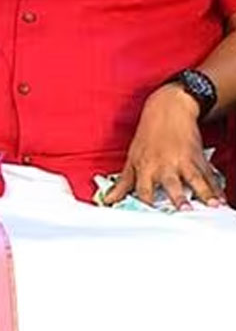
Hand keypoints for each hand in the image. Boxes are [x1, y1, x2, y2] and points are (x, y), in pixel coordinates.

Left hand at [103, 84, 224, 209]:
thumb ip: (123, 183)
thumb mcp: (132, 158)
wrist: (168, 111)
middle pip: (170, 183)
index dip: (145, 203)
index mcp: (145, 167)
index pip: (143, 189)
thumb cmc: (147, 137)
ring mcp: (183, 161)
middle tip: (185, 210)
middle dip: (177, 196)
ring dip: (204, 193)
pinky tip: (221, 199)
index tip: (150, 218)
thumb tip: (108, 201)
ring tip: (213, 205)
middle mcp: (164, 165)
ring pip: (194, 179)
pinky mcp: (197, 158)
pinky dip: (216, 188)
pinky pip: (208, 176)